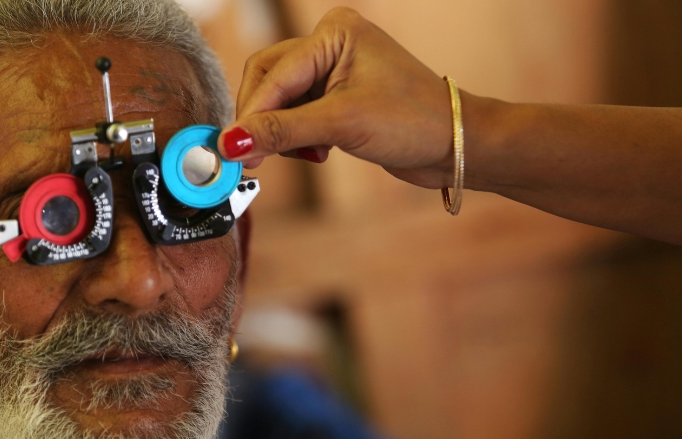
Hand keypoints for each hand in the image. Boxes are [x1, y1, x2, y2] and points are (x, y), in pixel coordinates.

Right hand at [218, 7, 455, 188]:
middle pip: (268, 82)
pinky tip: (318, 153)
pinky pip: (295, 116)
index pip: (273, 74)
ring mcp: (332, 71)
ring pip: (279, 103)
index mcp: (334, 32)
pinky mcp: (335, 97)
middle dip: (262, 122)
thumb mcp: (342, 124)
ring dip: (281, 133)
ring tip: (307, 155)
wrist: (455, 146)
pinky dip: (297, 138)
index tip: (230, 150)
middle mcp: (330, 45)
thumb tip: (232, 143)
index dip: (251, 115)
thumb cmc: (414, 121)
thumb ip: (282, 132)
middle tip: (254, 159)